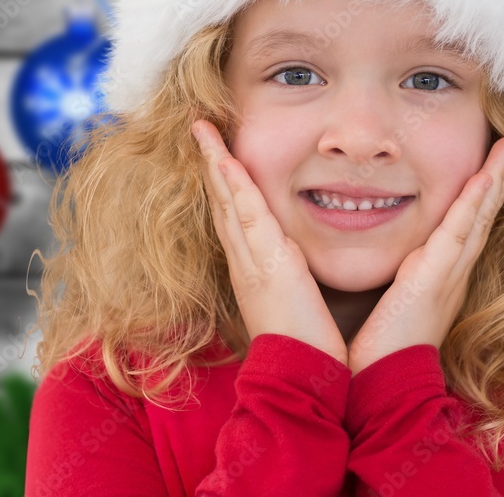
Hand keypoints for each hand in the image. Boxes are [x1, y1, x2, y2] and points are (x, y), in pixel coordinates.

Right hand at [191, 119, 348, 365]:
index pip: (233, 215)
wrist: (299, 377)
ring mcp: (252, 261)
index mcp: (253, 267)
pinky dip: (233, 187)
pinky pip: (246, 218)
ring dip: (215, 163)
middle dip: (210, 163)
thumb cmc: (303, 343)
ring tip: (203, 130)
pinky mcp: (267, 265)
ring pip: (228, 202)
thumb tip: (292, 254)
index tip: (216, 152)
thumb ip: (289, 273)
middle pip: (221, 202)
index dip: (223, 182)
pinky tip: (224, 161)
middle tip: (200, 128)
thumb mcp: (293, 298)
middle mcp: (245, 261)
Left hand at [347, 137, 503, 375]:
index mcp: (437, 277)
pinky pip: (458, 233)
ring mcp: (447, 276)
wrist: (381, 387)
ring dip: (495, 180)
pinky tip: (485, 177)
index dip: (480, 195)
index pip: (464, 227)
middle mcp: (450, 274)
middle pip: (480, 216)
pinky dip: (473, 203)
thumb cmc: (379, 352)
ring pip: (476, 217)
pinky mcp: (434, 280)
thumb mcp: (389, 303)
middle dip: (498, 179)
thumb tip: (386, 267)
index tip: (490, 165)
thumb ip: (393, 282)